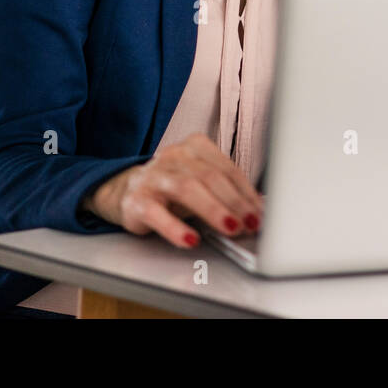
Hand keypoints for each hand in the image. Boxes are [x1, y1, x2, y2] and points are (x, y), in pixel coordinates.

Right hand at [83, 134, 262, 246]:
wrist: (126, 189)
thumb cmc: (173, 187)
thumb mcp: (200, 181)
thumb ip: (226, 191)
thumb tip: (259, 211)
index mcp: (195, 147)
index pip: (227, 169)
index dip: (246, 192)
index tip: (260, 213)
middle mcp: (174, 156)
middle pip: (210, 177)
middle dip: (235, 202)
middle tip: (251, 222)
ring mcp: (153, 176)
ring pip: (187, 188)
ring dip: (213, 210)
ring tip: (230, 228)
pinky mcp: (136, 200)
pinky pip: (157, 214)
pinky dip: (175, 228)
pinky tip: (190, 240)